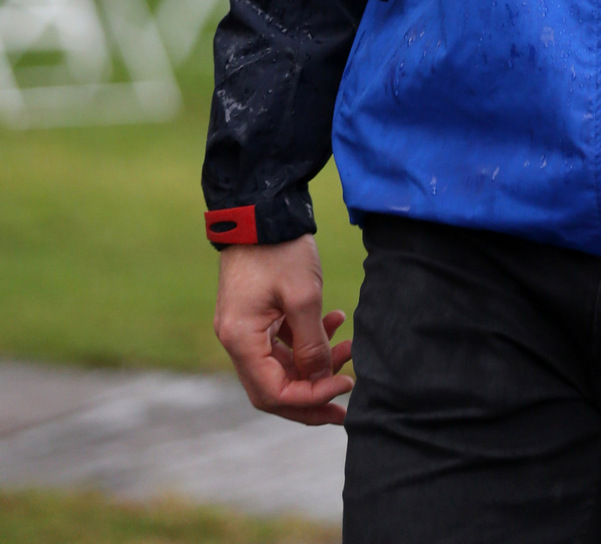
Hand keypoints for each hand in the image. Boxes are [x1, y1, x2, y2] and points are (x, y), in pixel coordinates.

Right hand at [214, 235, 352, 424]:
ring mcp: (244, 327)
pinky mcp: (255, 314)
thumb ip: (312, 344)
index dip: (310, 398)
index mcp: (240, 340)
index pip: (273, 392)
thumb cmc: (279, 248)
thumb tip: (322, 380)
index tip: (344, 387)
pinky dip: (307, 340)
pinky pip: (281, 343)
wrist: (261, 208)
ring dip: (315, 365)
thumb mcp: (303, 296)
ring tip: (351, 352)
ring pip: (280, 366)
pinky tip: (336, 322)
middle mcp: (235, 340)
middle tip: (345, 405)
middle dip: (311, 397)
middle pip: (273, 388)